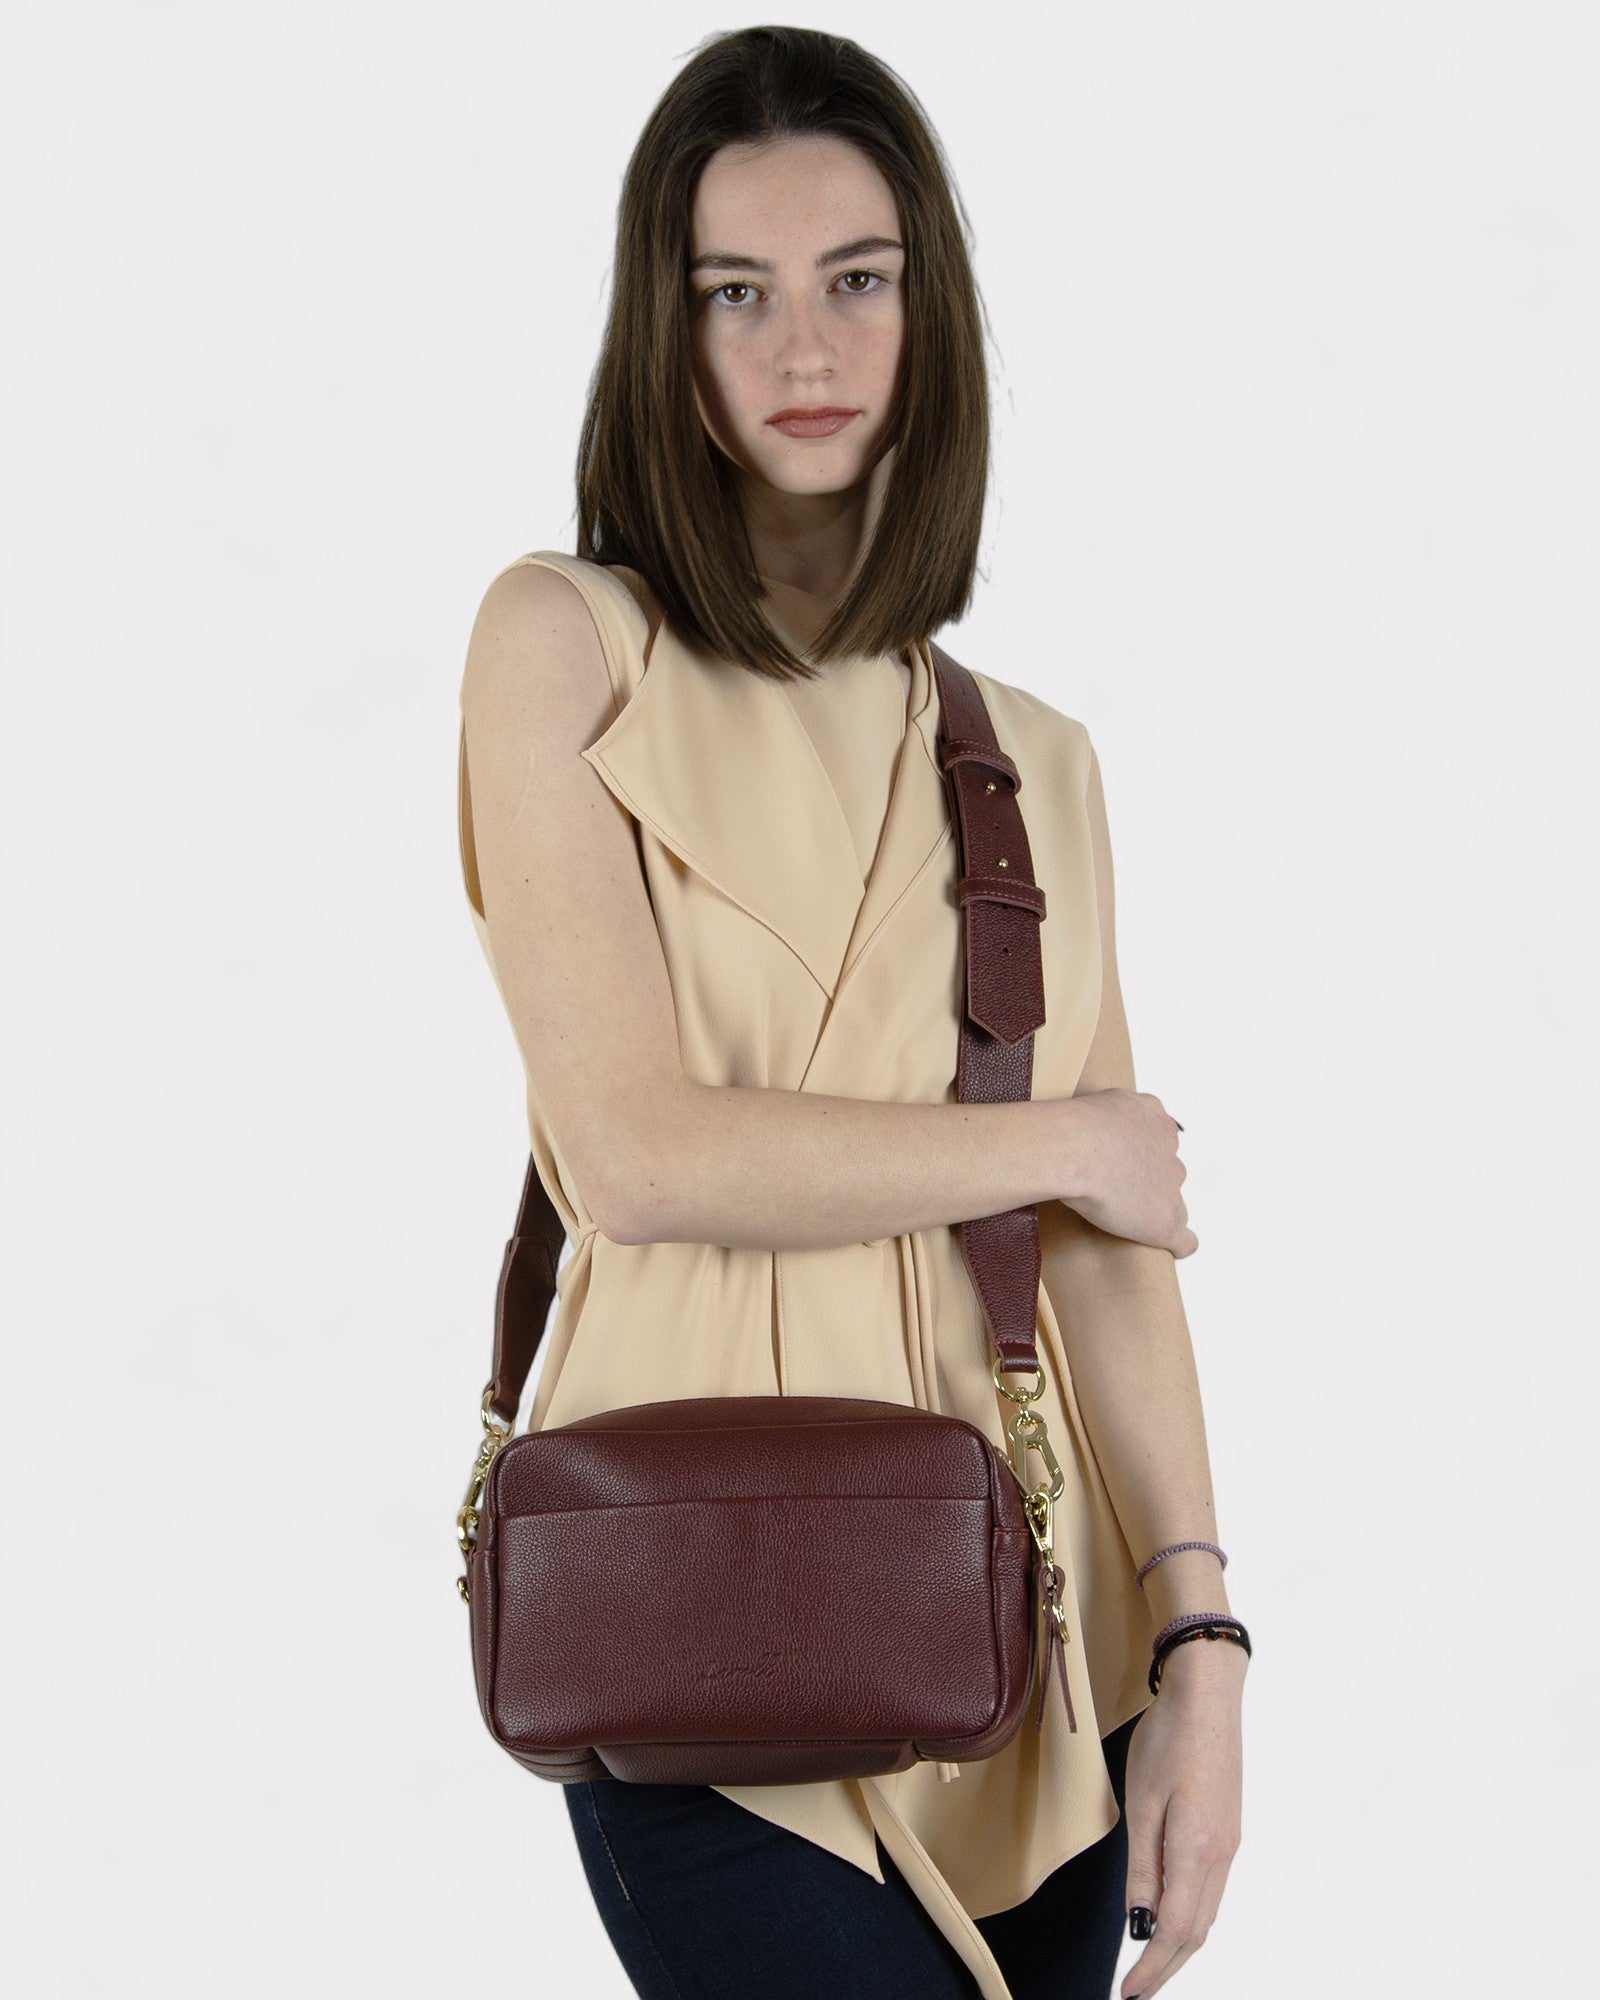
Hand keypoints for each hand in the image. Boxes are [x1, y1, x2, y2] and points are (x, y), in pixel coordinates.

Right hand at [1062, 1089, 1196, 1256]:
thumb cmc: (1074, 1127)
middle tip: (1114, 1189)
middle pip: (1168, 1172)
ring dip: (1155, 1210)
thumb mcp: (1096, 1103)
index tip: (1117, 1162)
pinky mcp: (1164, 1223)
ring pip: (1174, 1204)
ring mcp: (1170, 1190)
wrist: (1074, 1151)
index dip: (1137, 1154)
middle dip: (1147, 1180)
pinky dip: (1178, 1244)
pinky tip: (1169, 1249)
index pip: (1159, 1139)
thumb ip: (1107, 1114)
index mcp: (1156, 1120)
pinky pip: (1184, 1240)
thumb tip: (1091, 1126)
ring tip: (1127, 1219)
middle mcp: (1169, 1153)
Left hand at [1120, 1642, 1245, 1996]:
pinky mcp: (1228, 1831)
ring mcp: (1229, 1844)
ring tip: (1150, 1965)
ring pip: (1207, 1915)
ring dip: (1179, 1947)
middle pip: (1195, 1933)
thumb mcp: (1142, 1802)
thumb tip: (1138, 1922)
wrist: (1209, 1696)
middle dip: (1166, 1968)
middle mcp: (1220, 1857)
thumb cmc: (1169, 1740)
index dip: (1151, 1968)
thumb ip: (1142, 1867)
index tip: (1128, 1993)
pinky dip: (1191, 1917)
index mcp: (1197, 1852)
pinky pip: (1211, 1891)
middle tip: (1136, 1991)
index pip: (1173, 1932)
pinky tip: (1171, 1918)